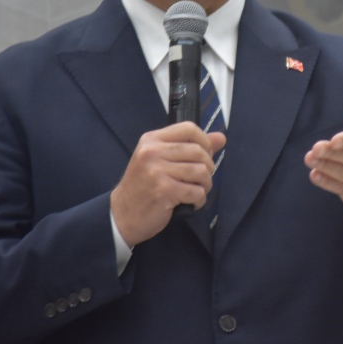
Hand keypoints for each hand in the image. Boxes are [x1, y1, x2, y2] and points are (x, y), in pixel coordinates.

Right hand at [110, 122, 225, 246]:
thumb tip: (221, 138)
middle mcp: (152, 152)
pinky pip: (197, 192)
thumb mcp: (160, 161)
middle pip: (198, 151)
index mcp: (151, 140)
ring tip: (195, 192)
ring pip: (201, 172)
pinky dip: (199, 200)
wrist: (121, 215)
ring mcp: (157, 171)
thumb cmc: (143, 187)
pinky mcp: (164, 190)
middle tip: (200, 180)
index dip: (205, 141)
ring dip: (205, 186)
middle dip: (208, 168)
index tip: (204, 155)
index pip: (189, 128)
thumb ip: (190, 147)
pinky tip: (190, 203)